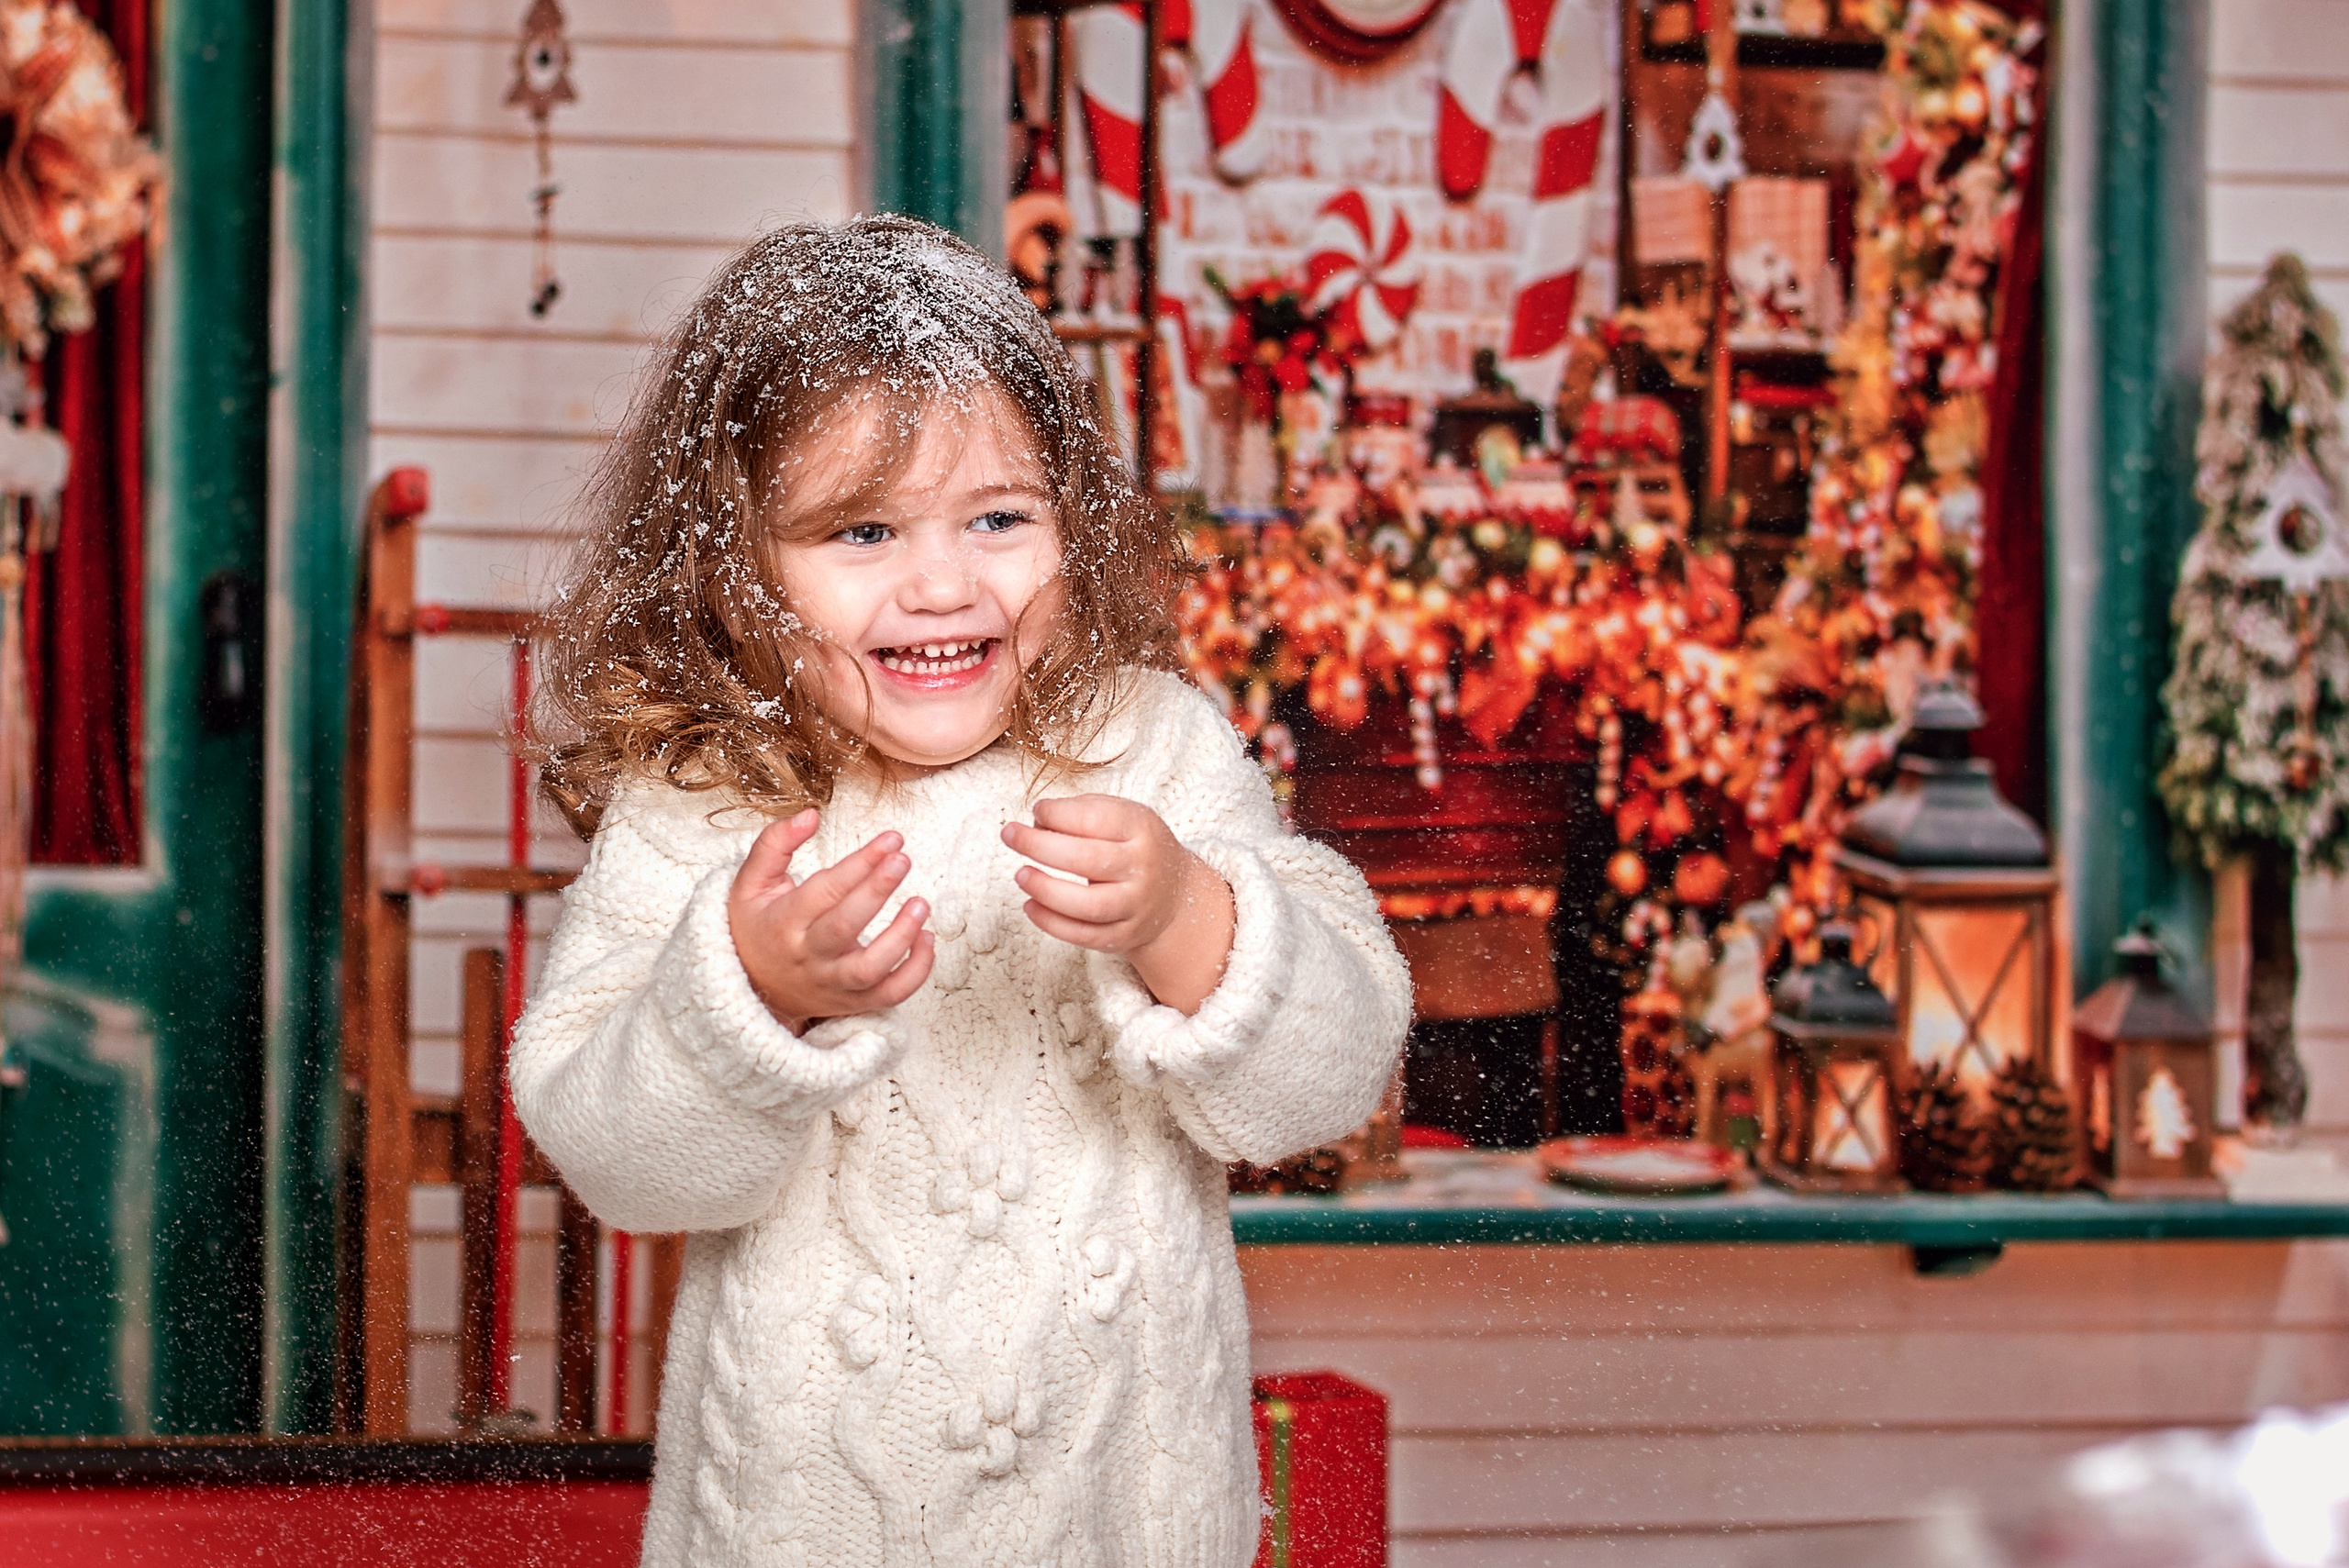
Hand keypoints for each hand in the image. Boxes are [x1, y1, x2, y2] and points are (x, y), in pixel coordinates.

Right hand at [727, 810, 933, 1032]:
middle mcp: (808, 957)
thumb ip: (775, 844)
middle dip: (877, 891)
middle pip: (845, 927)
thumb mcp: (750, 883)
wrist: (751, 987)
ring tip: (922, 903)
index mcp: (783, 923)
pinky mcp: (852, 1002)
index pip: (824, 891)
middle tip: (903, 859)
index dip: (859, 864)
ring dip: (901, 936)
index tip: (890, 840)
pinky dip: (916, 972)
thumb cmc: (756, 927)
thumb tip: (810, 815)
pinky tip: (927, 938)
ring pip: (870, 968)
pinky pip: (890, 995)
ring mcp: (832, 984)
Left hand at [1002, 795, 1234, 1014]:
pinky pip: (1084, 936)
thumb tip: (1037, 822)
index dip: (1058, 814)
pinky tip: (1030, 906)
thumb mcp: (1123, 817)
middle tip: (1009, 835)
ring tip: (1020, 875)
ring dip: (1046, 890)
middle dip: (1039, 846)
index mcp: (1142, 829)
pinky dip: (1051, 923)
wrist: (1174, 895)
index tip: (1036, 812)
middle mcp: (1142, 868)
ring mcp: (1135, 906)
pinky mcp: (1124, 936)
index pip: (1095, 818)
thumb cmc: (1135, 847)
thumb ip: (1083, 812)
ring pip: (1087, 905)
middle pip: (1086, 859)